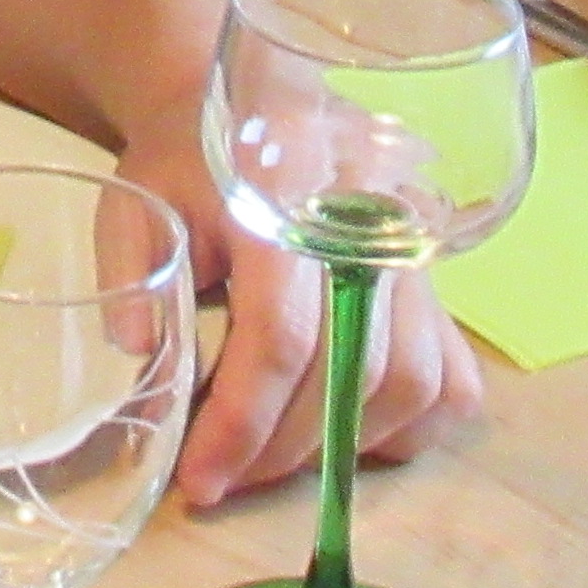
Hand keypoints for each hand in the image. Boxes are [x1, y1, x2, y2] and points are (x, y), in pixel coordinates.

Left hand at [112, 96, 481, 506]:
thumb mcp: (138, 201)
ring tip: (272, 457)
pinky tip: (345, 434)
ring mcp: (416, 250)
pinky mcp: (438, 280)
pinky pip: (455, 380)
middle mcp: (370, 220)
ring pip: (413, 382)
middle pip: (351, 370)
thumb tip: (145, 362)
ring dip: (341, 448)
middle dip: (281, 449)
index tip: (200, 481)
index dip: (242, 421)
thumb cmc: (190, 160)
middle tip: (225, 478)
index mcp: (287, 191)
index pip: (282, 333)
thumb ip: (132, 275)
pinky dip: (407, 428)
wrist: (257, 106)